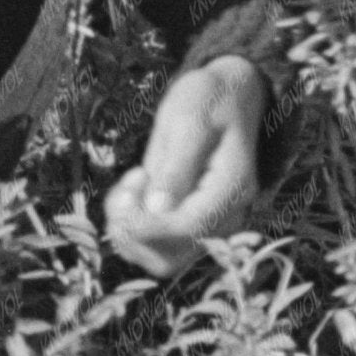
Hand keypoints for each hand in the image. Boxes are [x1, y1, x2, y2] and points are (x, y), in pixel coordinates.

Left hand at [103, 56, 265, 277]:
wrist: (224, 97)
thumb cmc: (208, 100)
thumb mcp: (189, 120)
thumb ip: (175, 166)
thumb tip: (158, 209)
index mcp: (232, 188)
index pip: (190, 227)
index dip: (149, 226)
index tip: (123, 200)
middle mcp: (225, 215)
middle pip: (171, 257)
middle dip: (134, 231)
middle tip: (126, 187)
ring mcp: (207, 224)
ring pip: (158, 258)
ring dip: (128, 230)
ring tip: (130, 184)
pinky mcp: (188, 224)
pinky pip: (152, 244)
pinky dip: (131, 224)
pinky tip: (132, 189)